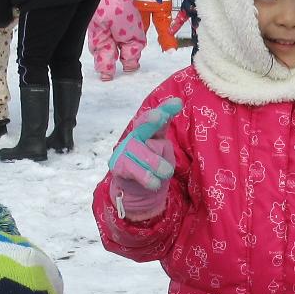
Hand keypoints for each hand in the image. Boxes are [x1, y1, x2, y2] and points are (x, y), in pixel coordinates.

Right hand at [108, 97, 183, 219]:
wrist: (136, 191)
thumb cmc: (154, 170)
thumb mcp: (165, 156)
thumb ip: (163, 148)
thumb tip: (153, 144)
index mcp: (151, 132)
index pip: (159, 119)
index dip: (166, 109)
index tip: (177, 102)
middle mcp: (136, 136)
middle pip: (144, 126)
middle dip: (151, 119)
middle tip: (160, 116)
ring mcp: (124, 149)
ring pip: (144, 153)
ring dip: (157, 165)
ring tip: (165, 173)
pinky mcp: (117, 164)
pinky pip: (134, 169)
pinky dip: (147, 178)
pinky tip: (154, 183)